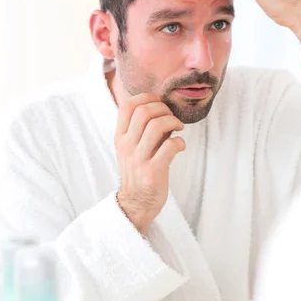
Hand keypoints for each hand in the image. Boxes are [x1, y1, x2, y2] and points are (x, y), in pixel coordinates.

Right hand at [115, 93, 185, 235]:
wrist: (136, 202)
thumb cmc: (139, 171)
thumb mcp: (131, 148)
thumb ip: (141, 129)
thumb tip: (161, 108)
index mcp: (120, 137)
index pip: (127, 106)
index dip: (146, 98)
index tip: (160, 104)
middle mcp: (127, 145)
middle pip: (144, 112)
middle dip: (163, 109)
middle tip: (172, 118)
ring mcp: (139, 158)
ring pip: (156, 126)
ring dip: (173, 122)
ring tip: (178, 129)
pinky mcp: (153, 171)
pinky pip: (169, 146)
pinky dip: (179, 142)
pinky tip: (180, 146)